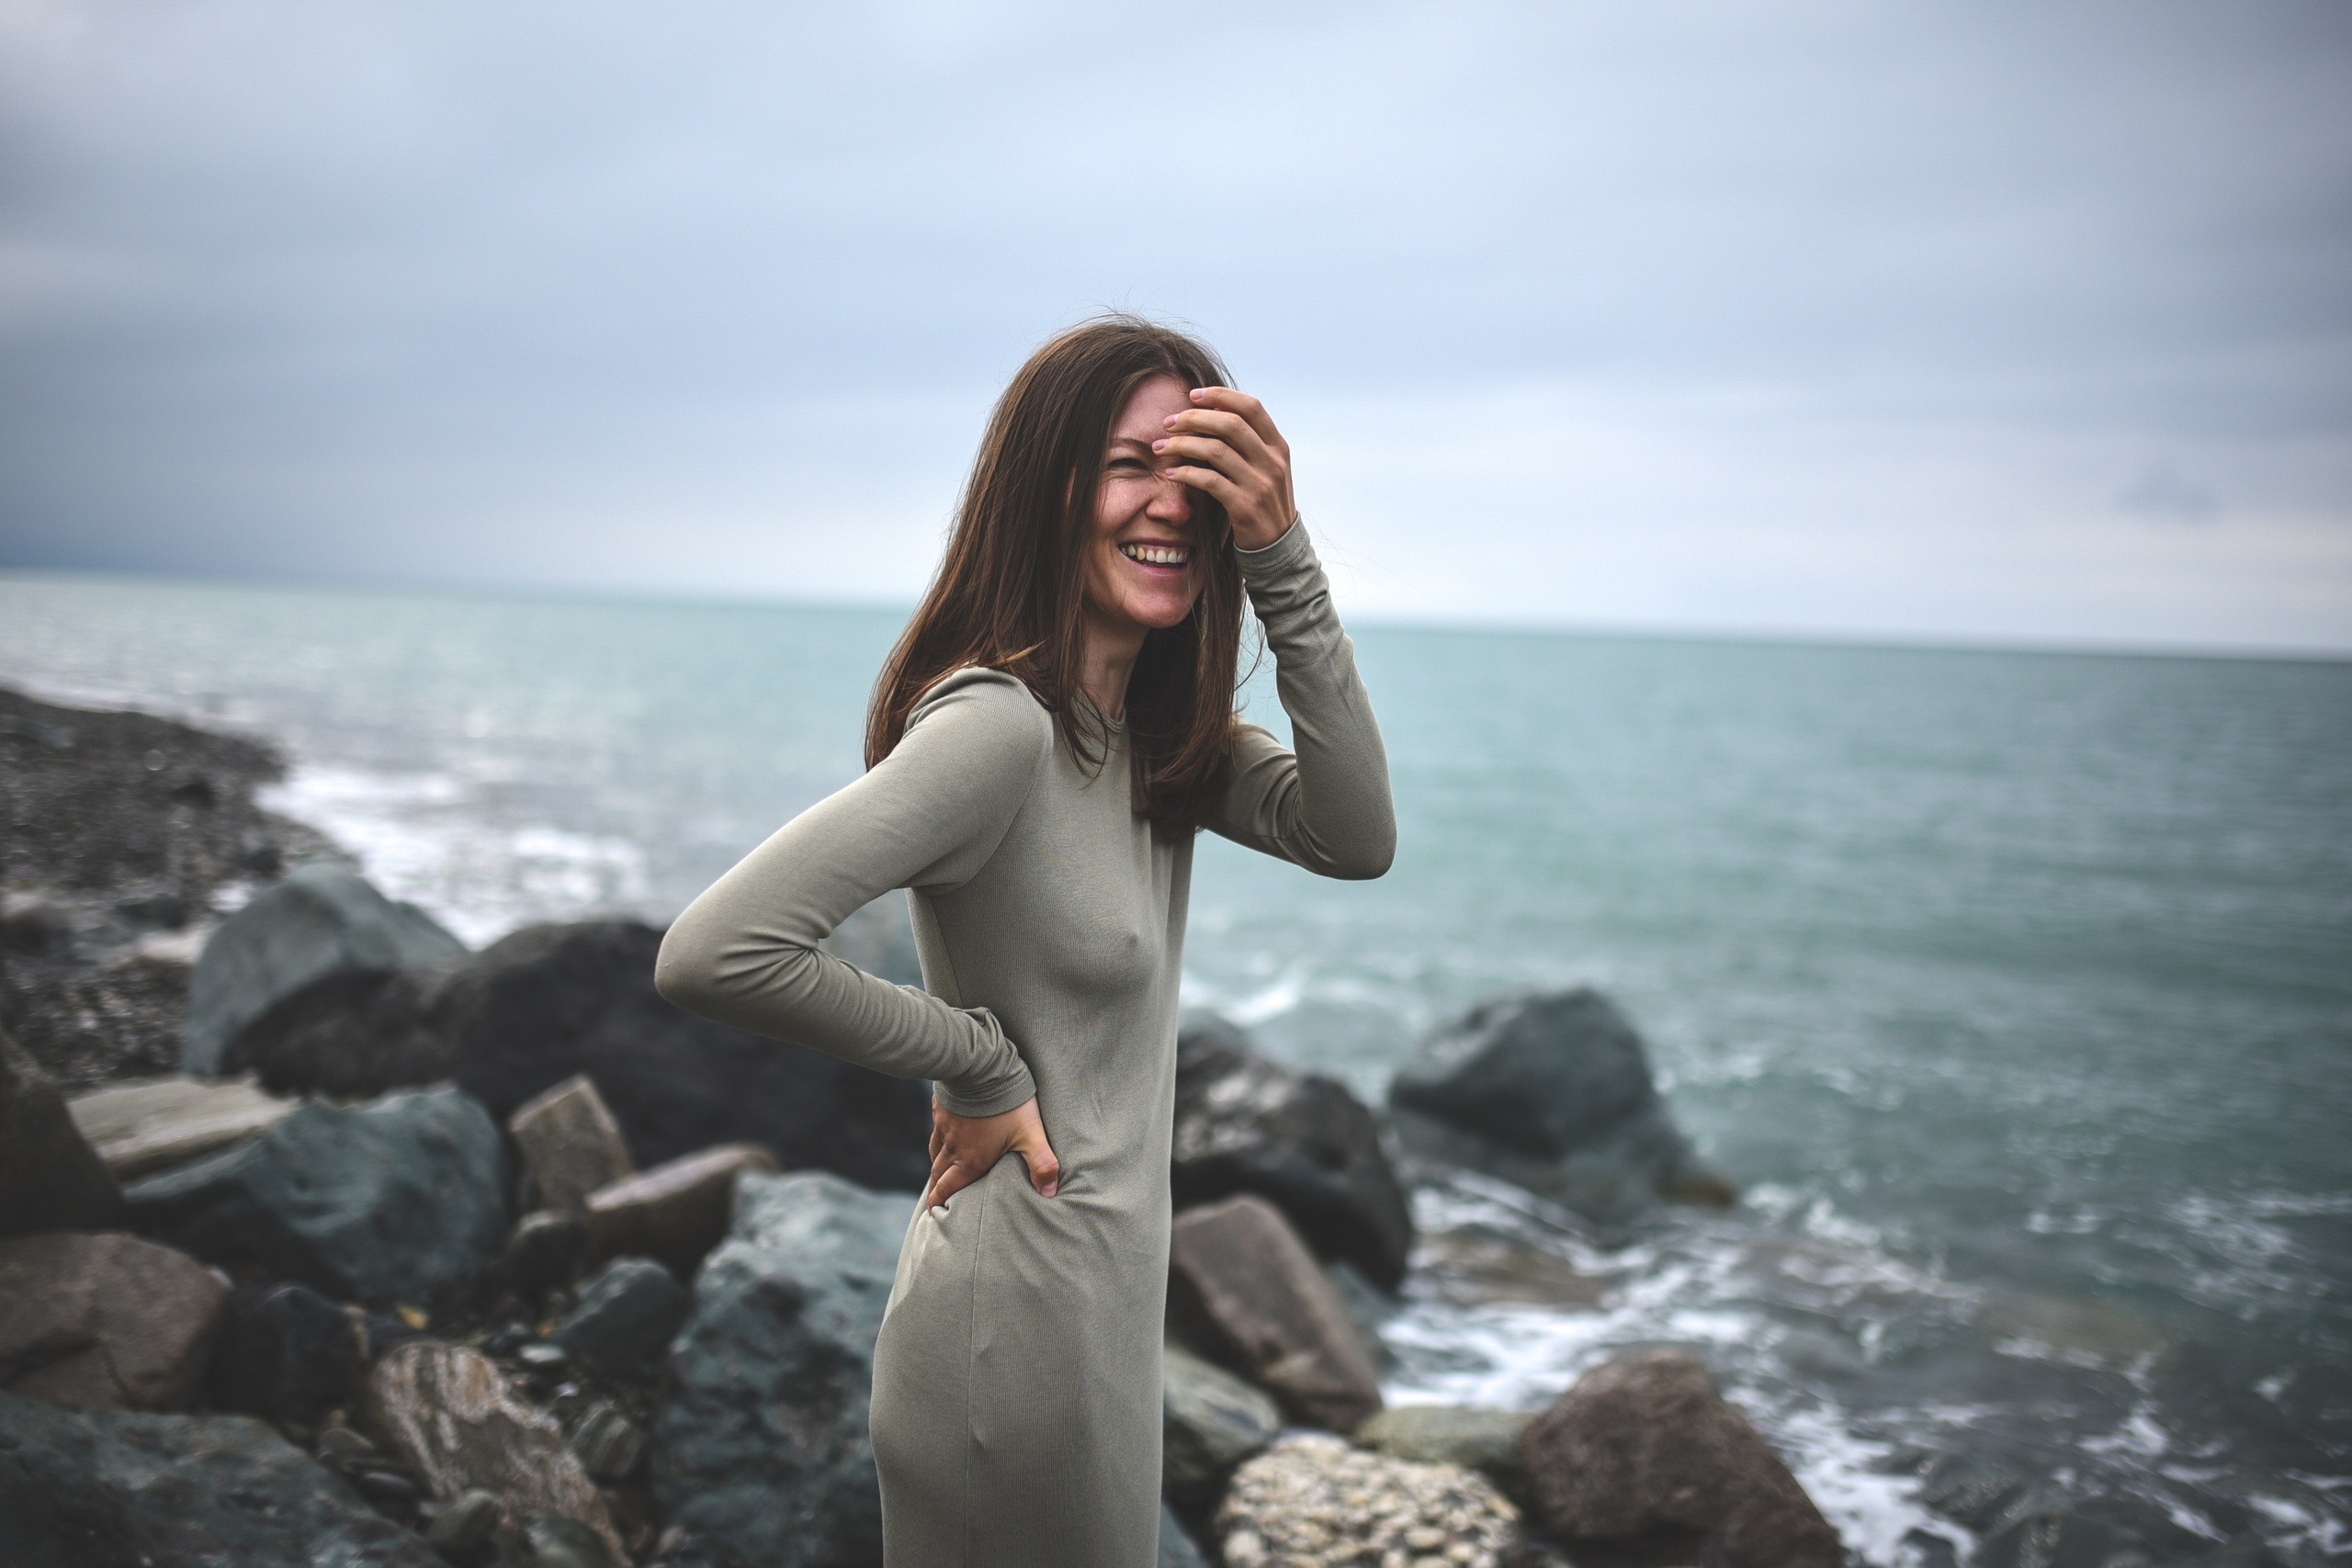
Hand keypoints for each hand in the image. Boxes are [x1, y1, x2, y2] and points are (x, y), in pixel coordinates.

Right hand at [925, 1093, 1060, 1207]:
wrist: (981, 1066)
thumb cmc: (1008, 1103)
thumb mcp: (1031, 1134)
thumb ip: (1042, 1164)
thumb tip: (1050, 1192)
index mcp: (970, 1160)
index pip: (947, 1189)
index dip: (938, 1204)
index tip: (935, 1214)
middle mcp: (952, 1147)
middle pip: (937, 1175)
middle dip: (935, 1190)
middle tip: (935, 1201)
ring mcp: (944, 1127)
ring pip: (934, 1152)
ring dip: (936, 1166)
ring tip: (940, 1173)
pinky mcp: (942, 1108)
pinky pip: (936, 1130)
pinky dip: (938, 1140)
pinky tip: (945, 1135)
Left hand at [1154, 386, 1296, 551]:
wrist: (1278, 545)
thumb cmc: (1263, 499)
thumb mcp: (1265, 466)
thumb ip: (1247, 440)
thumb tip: (1214, 407)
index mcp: (1277, 446)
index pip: (1251, 407)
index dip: (1220, 395)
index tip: (1192, 395)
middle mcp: (1272, 462)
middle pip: (1230, 424)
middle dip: (1194, 418)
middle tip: (1168, 422)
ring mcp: (1260, 484)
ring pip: (1215, 451)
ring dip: (1182, 445)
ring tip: (1160, 447)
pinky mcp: (1245, 507)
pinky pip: (1209, 481)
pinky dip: (1186, 474)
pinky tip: (1171, 473)